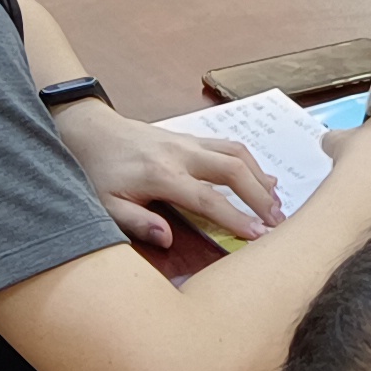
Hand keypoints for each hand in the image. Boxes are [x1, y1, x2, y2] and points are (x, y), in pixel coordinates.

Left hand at [50, 105, 282, 250]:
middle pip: (232, 169)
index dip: (235, 218)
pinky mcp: (191, 137)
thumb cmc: (98, 172)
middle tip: (279, 221)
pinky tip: (262, 178)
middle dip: (259, 196)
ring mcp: (189, 141)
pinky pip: (229, 146)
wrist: (91, 131)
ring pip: (236, 152)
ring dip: (259, 177)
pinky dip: (250, 163)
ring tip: (276, 202)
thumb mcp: (105, 205)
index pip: (207, 199)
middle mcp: (181, 154)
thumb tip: (168, 239)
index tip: (259, 235)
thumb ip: (137, 222)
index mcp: (161, 175)